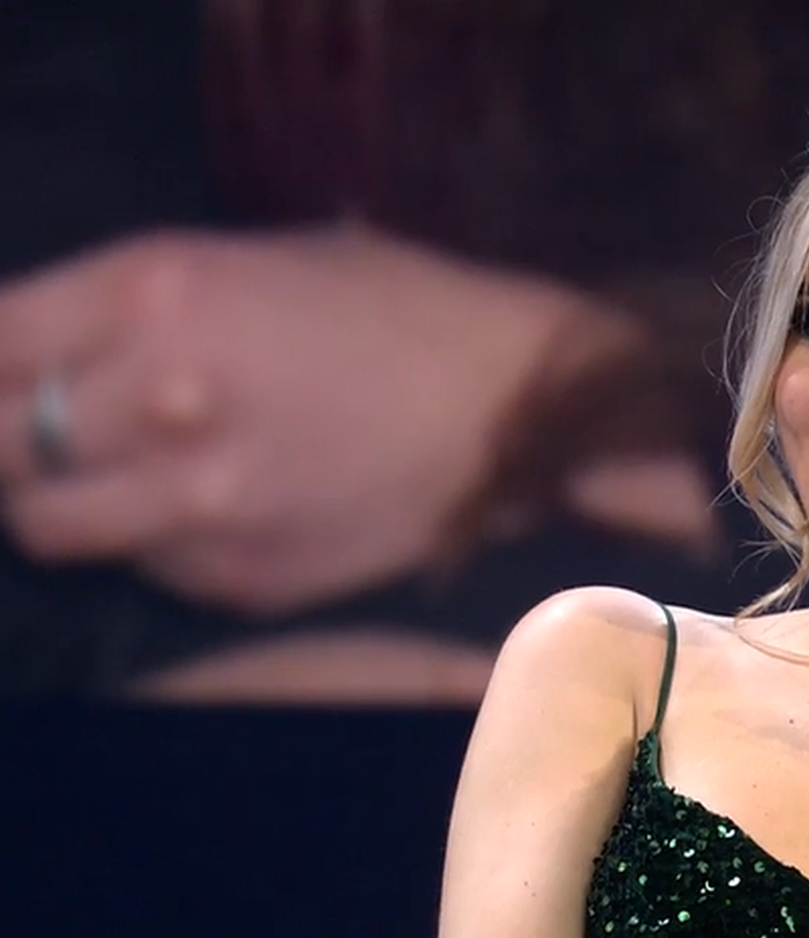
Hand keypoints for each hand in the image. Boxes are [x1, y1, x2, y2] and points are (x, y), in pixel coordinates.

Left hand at [0, 225, 600, 614]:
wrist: (528, 410)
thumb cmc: (403, 309)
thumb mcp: (256, 260)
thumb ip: (134, 306)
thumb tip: (38, 351)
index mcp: (160, 293)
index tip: (5, 374)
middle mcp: (160, 400)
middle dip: (5, 438)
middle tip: (44, 431)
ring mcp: (199, 503)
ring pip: (48, 525)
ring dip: (63, 501)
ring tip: (116, 480)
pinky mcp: (241, 579)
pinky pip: (148, 568)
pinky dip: (159, 545)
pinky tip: (222, 508)